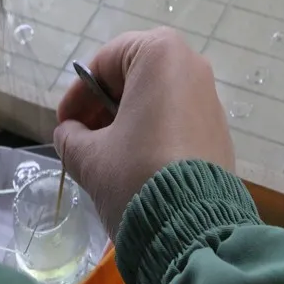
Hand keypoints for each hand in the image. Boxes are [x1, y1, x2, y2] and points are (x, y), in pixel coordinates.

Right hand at [54, 27, 234, 237]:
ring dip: (125, 121)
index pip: (105, 62)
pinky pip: (177, 121)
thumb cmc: (134, 174)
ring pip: (156, 100)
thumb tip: (72, 134)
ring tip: (104, 155)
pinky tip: (135, 165)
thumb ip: (70, 137)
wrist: (191, 227)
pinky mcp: (220, 132)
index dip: (78, 93)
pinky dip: (152, 134)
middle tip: (81, 137)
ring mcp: (211, 101)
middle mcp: (193, 68)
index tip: (64, 123)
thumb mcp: (88, 156)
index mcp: (161, 55)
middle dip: (102, 106)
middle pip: (134, 78)